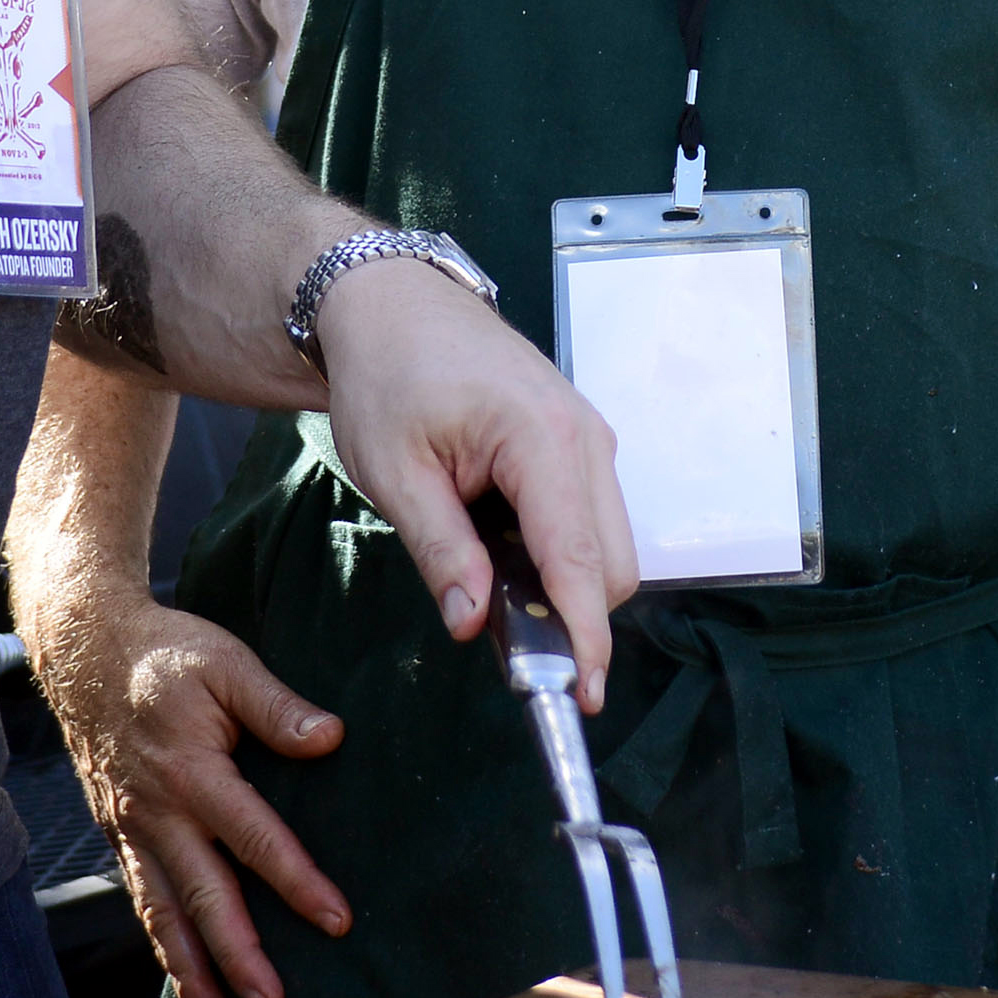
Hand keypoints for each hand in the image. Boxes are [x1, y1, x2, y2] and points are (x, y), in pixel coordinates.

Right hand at [41, 588, 347, 997]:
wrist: (84, 651)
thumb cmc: (163, 654)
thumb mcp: (226, 662)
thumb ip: (276, 706)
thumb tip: (331, 738)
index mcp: (192, 771)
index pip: (253, 838)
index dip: (296, 881)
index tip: (336, 921)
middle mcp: (158, 813)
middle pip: (204, 897)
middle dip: (239, 956)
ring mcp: (132, 830)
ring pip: (164, 914)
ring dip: (193, 973)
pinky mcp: (119, 836)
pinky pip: (142, 901)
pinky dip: (163, 946)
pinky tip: (185, 981)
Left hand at [316, 259, 638, 711]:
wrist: (387, 302)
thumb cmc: (386, 374)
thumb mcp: (395, 472)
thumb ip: (442, 552)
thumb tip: (477, 624)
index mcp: (542, 439)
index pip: (580, 561)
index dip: (585, 637)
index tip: (581, 695)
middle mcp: (584, 436)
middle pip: (611, 563)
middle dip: (572, 614)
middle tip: (502, 641)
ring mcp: (587, 435)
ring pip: (606, 543)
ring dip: (561, 580)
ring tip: (483, 575)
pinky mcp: (577, 441)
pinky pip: (588, 515)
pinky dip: (555, 548)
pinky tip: (497, 540)